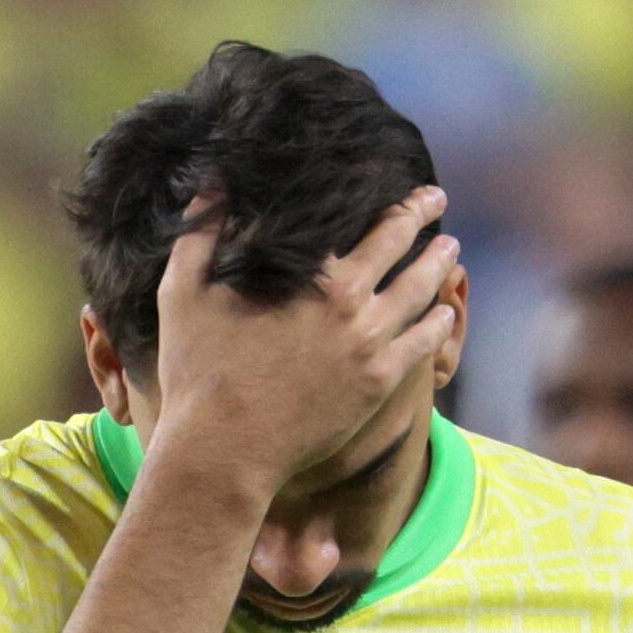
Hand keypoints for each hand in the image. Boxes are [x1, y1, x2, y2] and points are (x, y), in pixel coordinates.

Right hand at [149, 185, 459, 496]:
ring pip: (420, 288)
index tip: (392, 181)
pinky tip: (444, 311)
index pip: (357, 217)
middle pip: (398, 242)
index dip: (379, 195)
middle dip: (420, 213)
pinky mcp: (378, 383)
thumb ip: (201, 232)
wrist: (224, 451)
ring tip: (449, 248)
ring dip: (438, 263)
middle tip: (434, 198)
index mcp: (310, 273)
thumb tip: (211, 182)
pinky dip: (439, 322)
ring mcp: (369, 342)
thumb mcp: (182, 292)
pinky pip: (423, 344)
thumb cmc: (198, 373)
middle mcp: (349, 299)